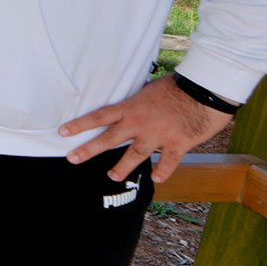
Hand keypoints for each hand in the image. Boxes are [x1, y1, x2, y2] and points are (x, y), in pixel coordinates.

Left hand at [61, 74, 232, 183]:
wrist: (204, 91)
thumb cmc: (176, 87)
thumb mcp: (148, 91)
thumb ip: (136, 104)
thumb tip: (127, 109)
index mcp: (131, 108)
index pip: (99, 116)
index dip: (80, 124)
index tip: (62, 132)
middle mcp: (140, 123)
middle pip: (109, 138)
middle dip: (89, 149)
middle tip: (73, 158)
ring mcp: (158, 135)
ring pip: (135, 154)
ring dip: (122, 167)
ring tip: (112, 176)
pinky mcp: (178, 143)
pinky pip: (168, 161)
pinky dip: (163, 171)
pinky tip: (156, 178)